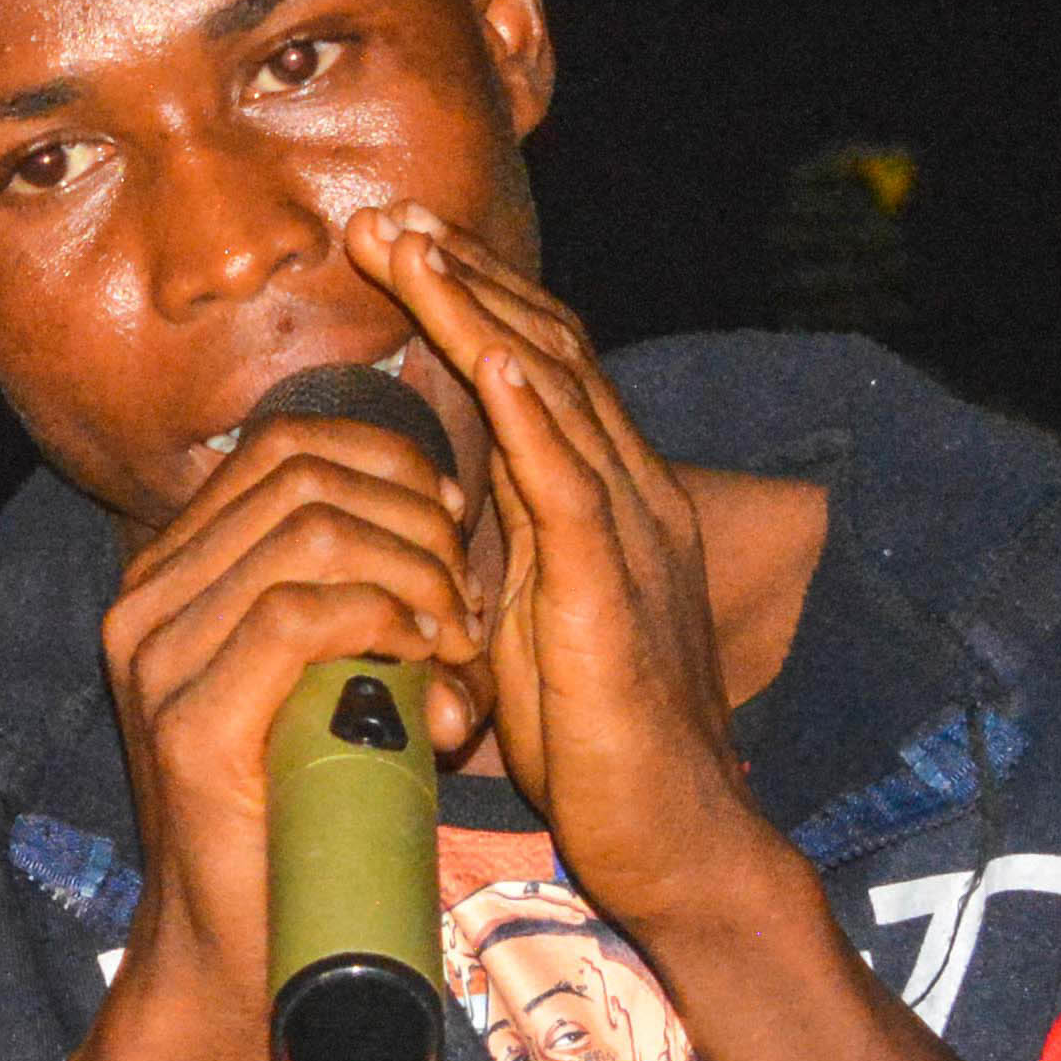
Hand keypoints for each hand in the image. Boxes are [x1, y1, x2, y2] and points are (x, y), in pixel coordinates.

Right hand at [95, 387, 483, 1043]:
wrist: (238, 954)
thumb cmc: (303, 814)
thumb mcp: (338, 674)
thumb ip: (364, 592)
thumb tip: (450, 522)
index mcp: (173, 575)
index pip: (281, 446)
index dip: (385, 459)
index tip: (453, 523)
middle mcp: (147, 601)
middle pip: (300, 473)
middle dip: (411, 515)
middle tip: (466, 595)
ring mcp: (157, 659)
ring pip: (309, 531)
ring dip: (412, 569)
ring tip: (456, 635)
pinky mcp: (187, 722)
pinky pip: (298, 614)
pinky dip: (383, 616)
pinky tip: (425, 654)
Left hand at [341, 205, 757, 925]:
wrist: (674, 838)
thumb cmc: (596, 744)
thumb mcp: (526, 619)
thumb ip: (494, 549)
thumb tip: (428, 503)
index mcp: (608, 499)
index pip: (541, 369)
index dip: (474, 301)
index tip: (400, 248)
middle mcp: (632, 495)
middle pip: (548, 353)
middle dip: (465, 281)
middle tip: (385, 221)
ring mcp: (630, 537)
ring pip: (557, 394)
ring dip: (479, 316)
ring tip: (413, 252)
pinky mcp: (611, 595)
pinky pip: (573, 485)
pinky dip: (532, 413)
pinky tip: (491, 358)